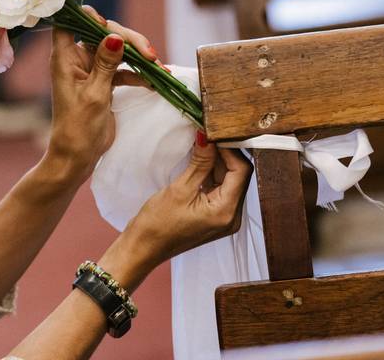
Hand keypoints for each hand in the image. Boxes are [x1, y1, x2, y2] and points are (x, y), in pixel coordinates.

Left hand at [47, 11, 157, 178]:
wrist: (78, 156)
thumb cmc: (79, 126)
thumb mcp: (95, 94)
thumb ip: (106, 64)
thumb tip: (115, 36)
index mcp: (65, 57)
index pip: (70, 22)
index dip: (87, 16)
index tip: (107, 23)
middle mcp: (76, 58)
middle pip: (102, 33)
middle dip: (128, 39)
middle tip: (149, 54)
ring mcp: (91, 69)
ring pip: (116, 49)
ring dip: (138, 56)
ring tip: (158, 67)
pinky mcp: (103, 81)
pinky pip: (123, 68)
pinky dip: (138, 72)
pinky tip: (154, 79)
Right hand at [117, 137, 252, 273]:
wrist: (143, 248)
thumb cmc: (157, 224)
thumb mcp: (179, 189)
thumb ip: (200, 163)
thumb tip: (207, 138)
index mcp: (226, 212)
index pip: (241, 171)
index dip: (229, 149)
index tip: (213, 134)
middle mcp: (231, 216)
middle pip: (237, 176)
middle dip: (223, 154)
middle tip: (206, 135)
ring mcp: (223, 217)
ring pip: (228, 181)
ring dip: (216, 163)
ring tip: (200, 146)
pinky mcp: (213, 216)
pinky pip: (218, 189)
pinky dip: (210, 174)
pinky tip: (198, 162)